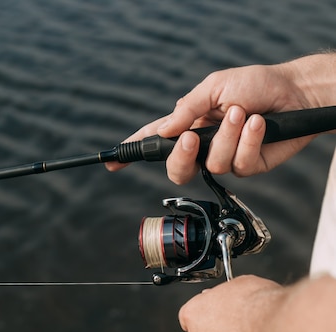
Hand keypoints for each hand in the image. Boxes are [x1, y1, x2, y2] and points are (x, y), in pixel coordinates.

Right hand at [106, 63, 314, 182]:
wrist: (296, 92)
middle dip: (181, 157)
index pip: (155, 139)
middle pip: (176, 169)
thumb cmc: (255, 84)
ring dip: (226, 137)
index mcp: (189, 123)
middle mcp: (203, 145)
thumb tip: (165, 130)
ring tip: (241, 114)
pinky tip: (259, 124)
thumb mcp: (214, 87)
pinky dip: (249, 141)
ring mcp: (224, 158)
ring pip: (211, 165)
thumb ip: (187, 109)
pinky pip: (238, 164)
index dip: (133, 151)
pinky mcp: (248, 166)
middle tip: (192, 138)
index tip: (114, 162)